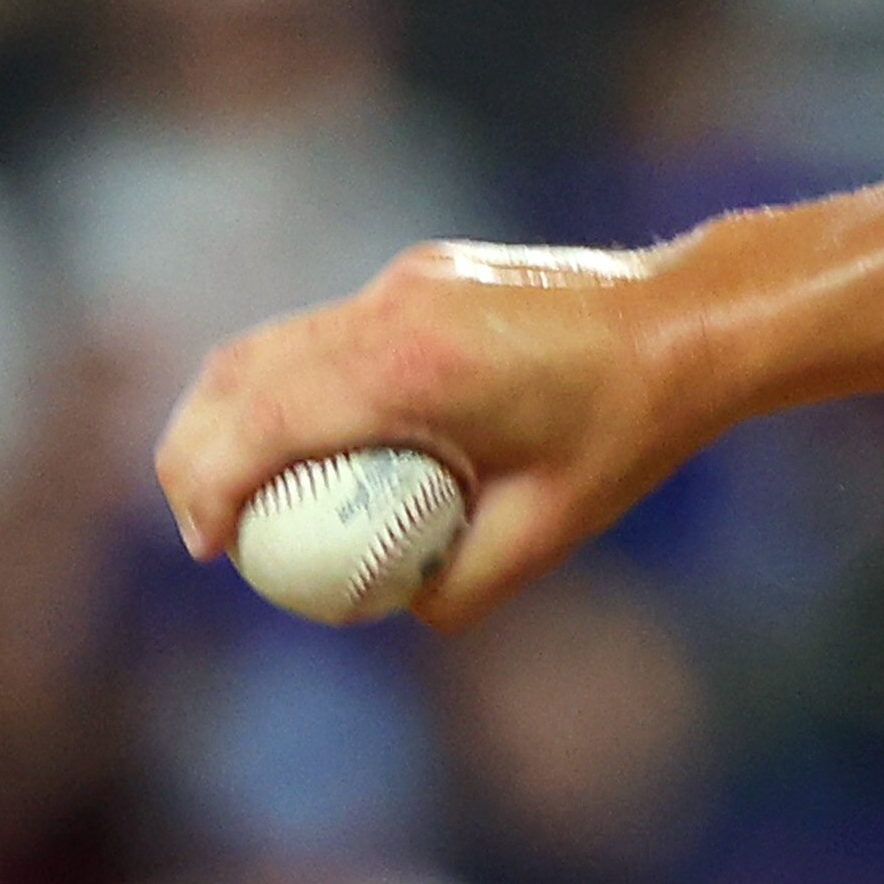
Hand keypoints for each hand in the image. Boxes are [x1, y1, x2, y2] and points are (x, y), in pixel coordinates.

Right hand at [153, 239, 724, 629]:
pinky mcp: (419, 275)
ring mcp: (402, 281)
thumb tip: (392, 607)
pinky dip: (288, 387)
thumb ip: (459, 584)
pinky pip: (323, 332)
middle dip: (193, 452)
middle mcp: (393, 308)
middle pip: (240, 373)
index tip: (207, 547)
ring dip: (230, 414)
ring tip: (230, 491)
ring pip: (272, 342)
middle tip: (200, 530)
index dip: (211, 486)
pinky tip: (308, 445)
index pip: (264, 422)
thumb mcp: (547, 531)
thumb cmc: (629, 431)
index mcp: (414, 368)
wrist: (691, 321)